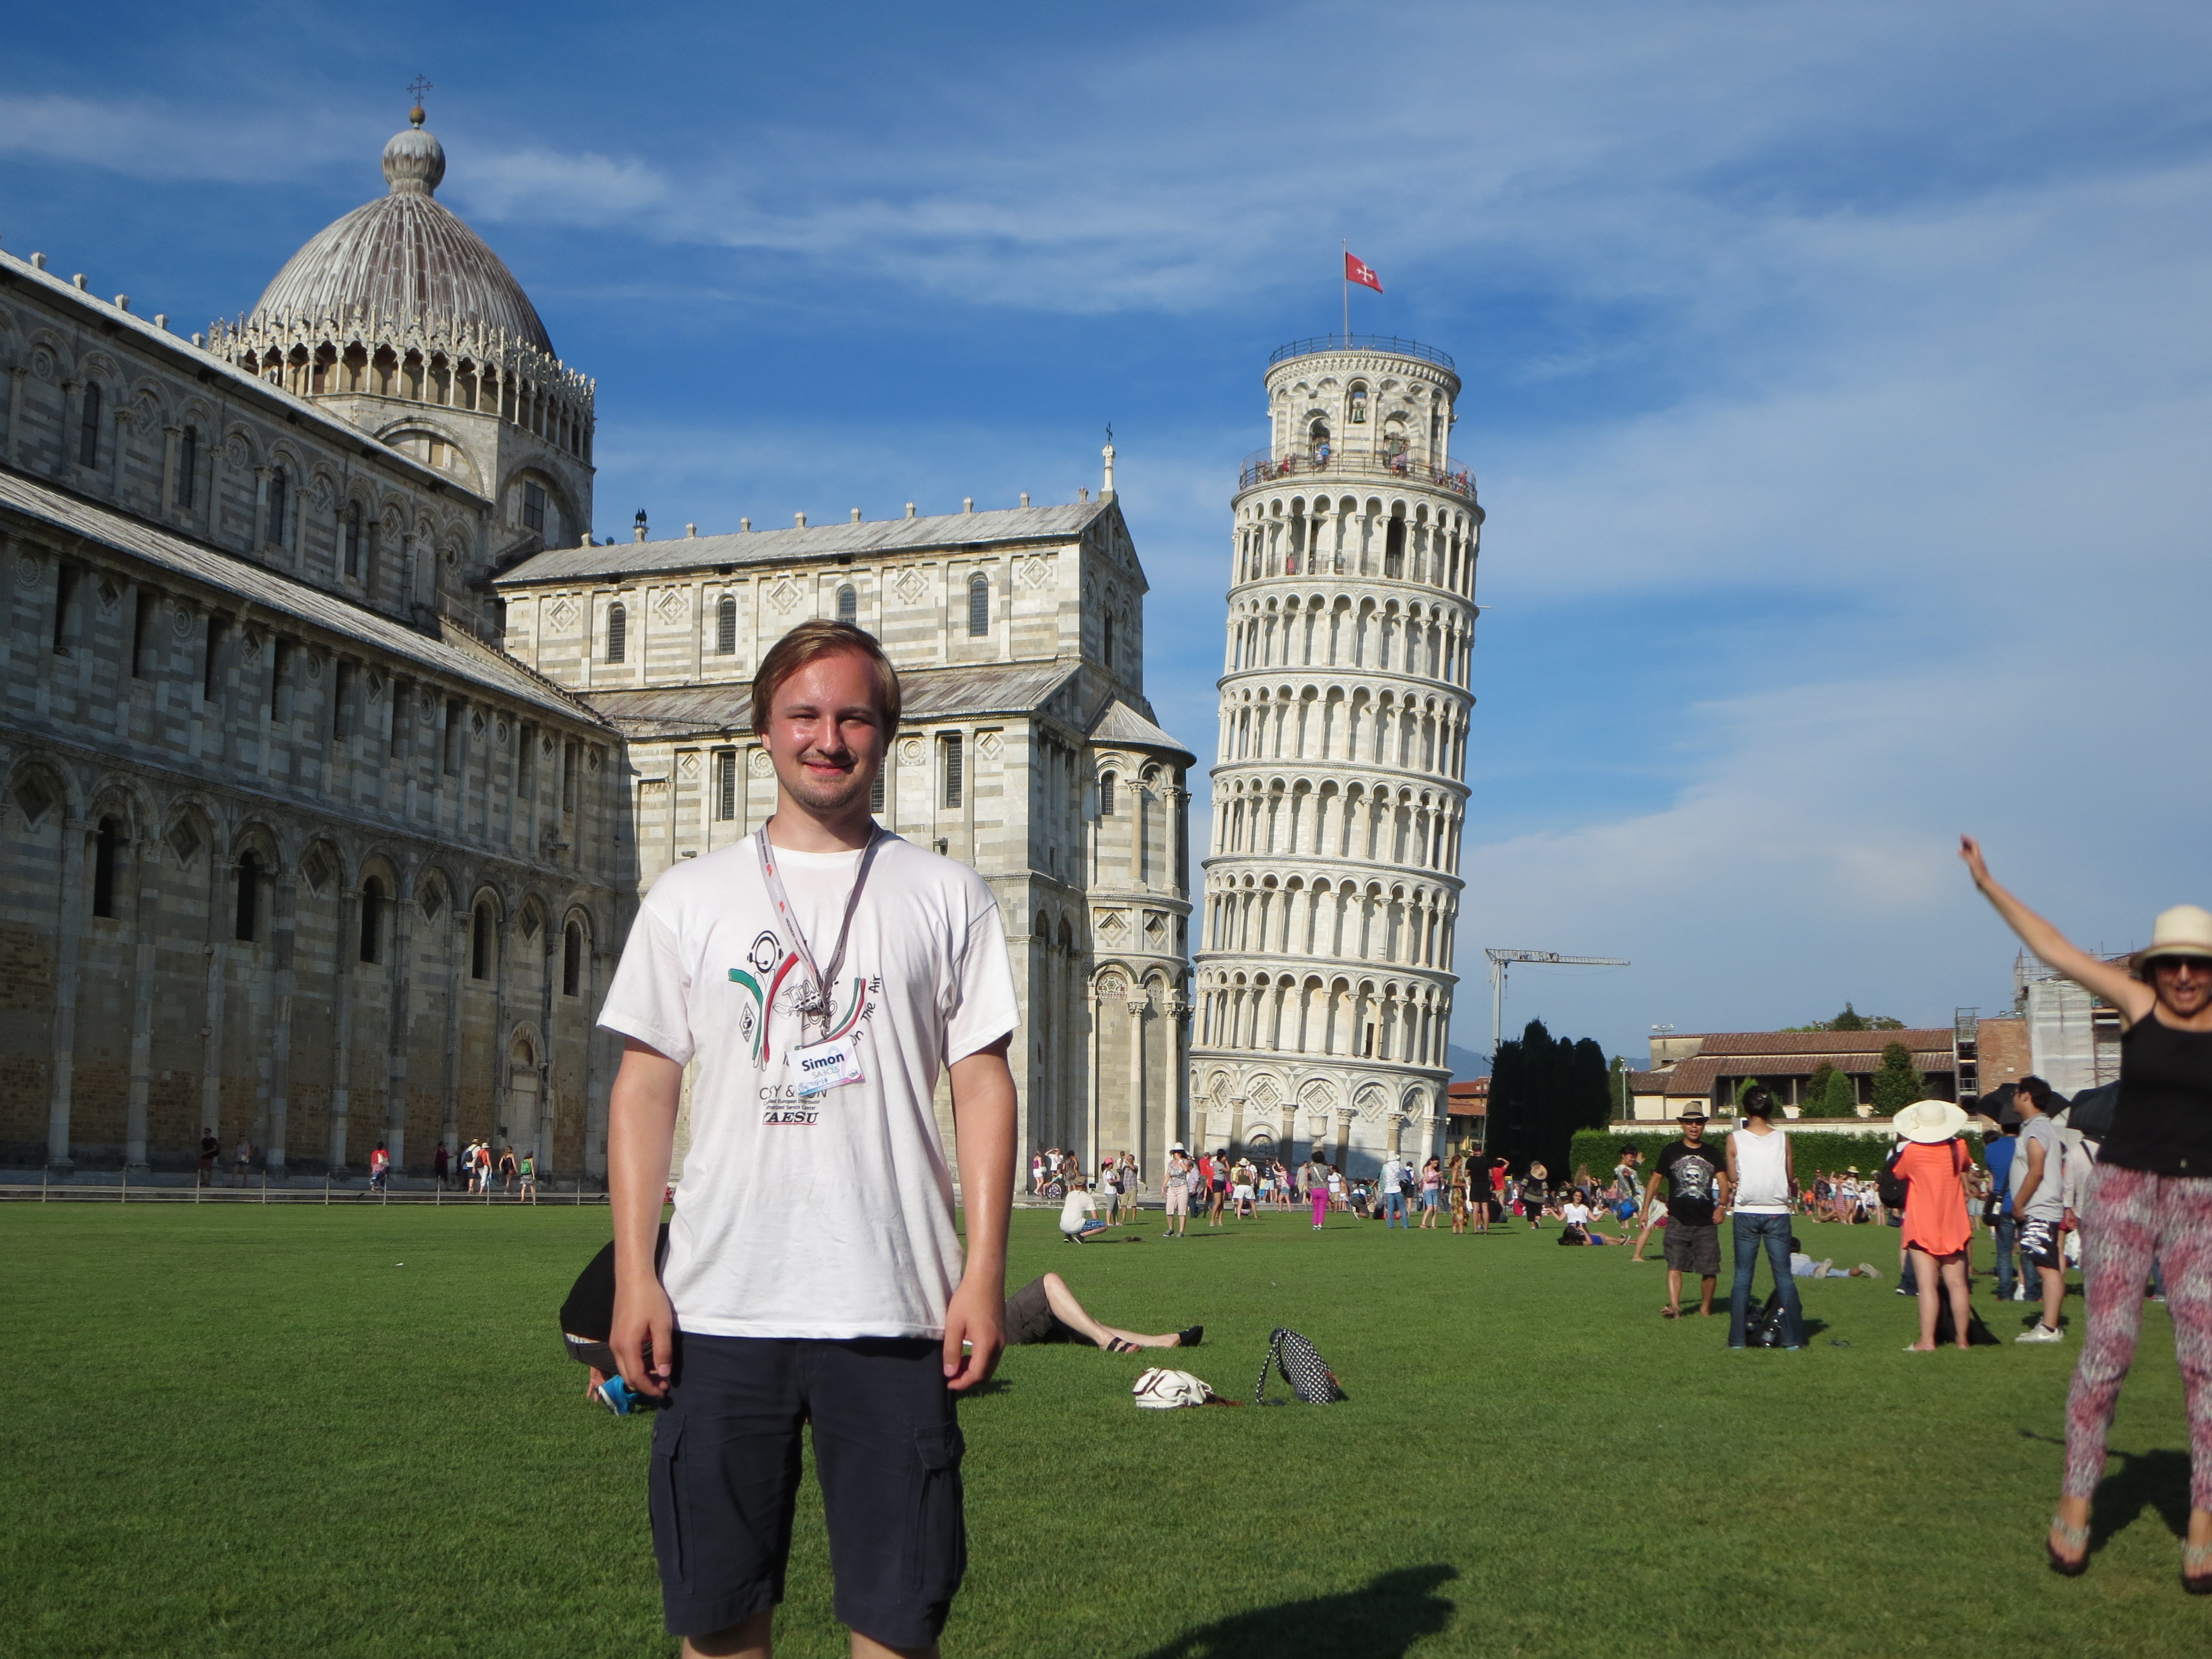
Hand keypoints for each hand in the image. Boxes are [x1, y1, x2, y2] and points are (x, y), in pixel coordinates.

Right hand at [612, 1273, 675, 1400]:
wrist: (632, 1278)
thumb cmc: (649, 1299)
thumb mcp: (662, 1325)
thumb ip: (662, 1351)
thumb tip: (664, 1374)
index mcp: (627, 1346)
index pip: (636, 1378)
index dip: (649, 1389)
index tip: (664, 1392)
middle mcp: (616, 1347)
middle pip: (627, 1377)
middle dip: (644, 1386)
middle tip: (663, 1386)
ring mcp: (613, 1341)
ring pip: (623, 1368)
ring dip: (639, 1376)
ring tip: (658, 1375)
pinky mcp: (615, 1335)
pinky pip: (623, 1358)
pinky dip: (634, 1366)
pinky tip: (649, 1361)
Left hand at [942, 1277, 1003, 1392]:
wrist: (986, 1277)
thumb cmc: (968, 1299)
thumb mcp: (954, 1325)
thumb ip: (951, 1351)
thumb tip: (949, 1373)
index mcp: (987, 1345)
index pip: (976, 1375)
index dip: (961, 1383)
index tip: (947, 1383)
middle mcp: (999, 1345)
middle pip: (986, 1374)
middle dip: (969, 1379)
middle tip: (951, 1375)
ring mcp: (1003, 1339)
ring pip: (990, 1365)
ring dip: (975, 1370)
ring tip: (957, 1364)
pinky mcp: (1002, 1332)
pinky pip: (993, 1355)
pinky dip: (981, 1360)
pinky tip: (968, 1352)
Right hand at [1959, 834, 1990, 886]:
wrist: (1985, 883)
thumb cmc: (1980, 874)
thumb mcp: (1972, 864)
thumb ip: (1966, 856)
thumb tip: (1959, 849)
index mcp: (1977, 856)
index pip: (1973, 844)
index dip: (1968, 839)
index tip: (1962, 835)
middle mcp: (1978, 858)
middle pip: (1973, 847)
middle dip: (1967, 842)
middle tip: (1961, 838)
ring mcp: (1977, 862)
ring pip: (1972, 853)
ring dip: (1967, 848)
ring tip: (1962, 846)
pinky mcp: (1975, 867)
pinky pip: (1970, 858)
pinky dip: (1966, 855)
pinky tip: (1964, 857)